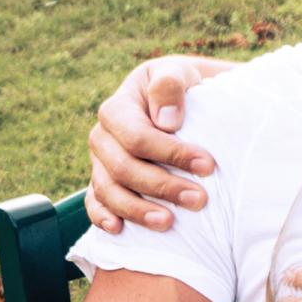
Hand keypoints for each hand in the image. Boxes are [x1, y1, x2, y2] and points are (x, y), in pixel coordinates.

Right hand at [86, 57, 213, 232]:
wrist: (174, 96)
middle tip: (199, 199)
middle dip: (162, 187)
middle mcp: (102, 136)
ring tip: (169, 223)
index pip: (138, 137)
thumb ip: (170, 85)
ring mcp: (99, 161)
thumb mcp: (177, 72)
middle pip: (123, 168)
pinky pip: (94, 203)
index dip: (171, 153)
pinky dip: (103, 217)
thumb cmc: (178, 84)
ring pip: (108, 191)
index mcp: (116, 108)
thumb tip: (166, 122)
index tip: (208, 165)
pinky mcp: (102, 180)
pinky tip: (120, 230)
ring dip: (138, 210)